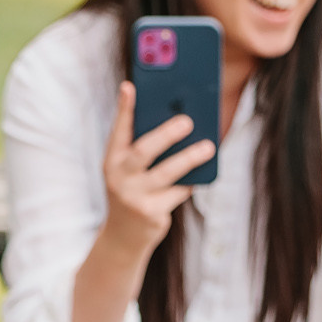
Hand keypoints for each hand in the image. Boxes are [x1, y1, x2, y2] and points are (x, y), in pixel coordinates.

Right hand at [100, 82, 212, 257]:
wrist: (124, 235)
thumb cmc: (133, 190)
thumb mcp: (129, 169)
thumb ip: (144, 147)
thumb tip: (180, 120)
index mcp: (112, 160)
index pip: (118, 130)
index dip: (124, 109)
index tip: (130, 87)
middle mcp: (118, 178)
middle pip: (143, 152)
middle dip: (166, 134)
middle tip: (187, 121)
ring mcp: (134, 198)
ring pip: (166, 173)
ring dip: (189, 158)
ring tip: (209, 147)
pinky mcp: (151, 214)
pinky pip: (177, 193)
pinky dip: (189, 183)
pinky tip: (200, 175)